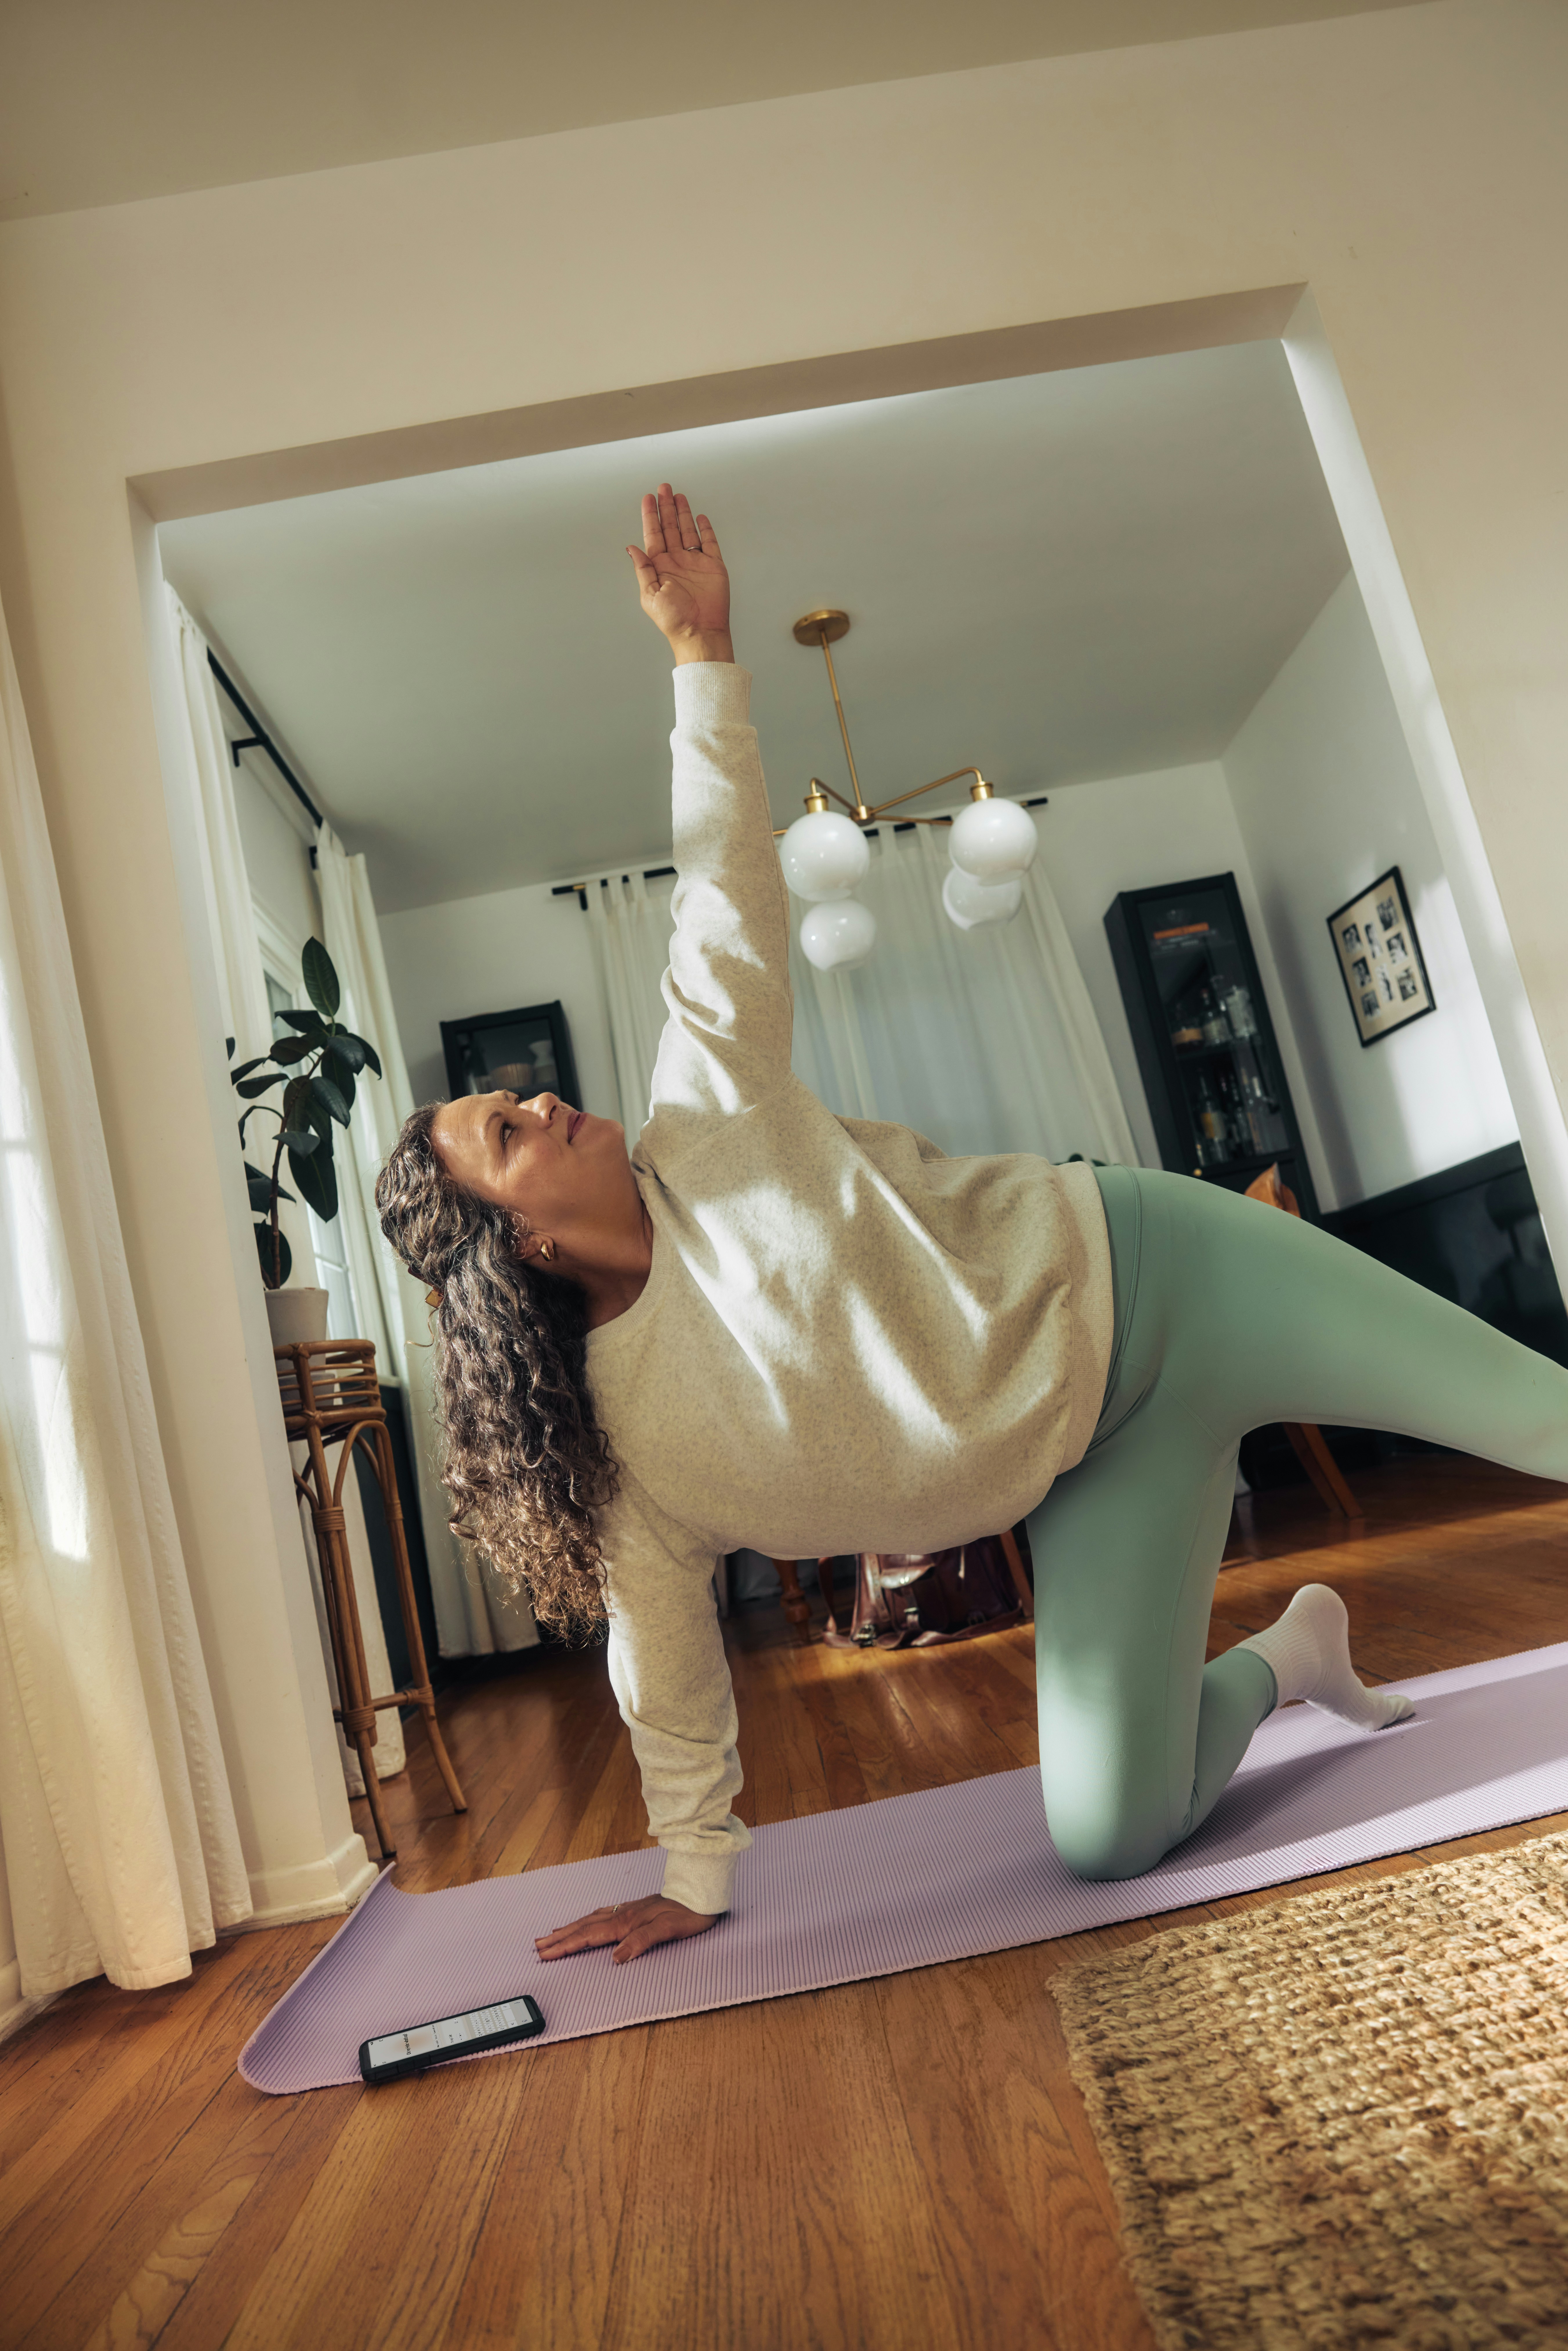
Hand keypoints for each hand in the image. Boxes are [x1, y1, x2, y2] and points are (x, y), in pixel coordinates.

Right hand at [534, 1892, 717, 1965]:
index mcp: (627, 1922)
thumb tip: (616, 1956)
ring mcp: (628, 1909)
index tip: (546, 1953)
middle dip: (560, 1938)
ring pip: (591, 1919)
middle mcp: (623, 1914)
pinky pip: (603, 1914)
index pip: (590, 1936)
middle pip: (585, 1926)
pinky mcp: (635, 1908)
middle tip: (537, 1946)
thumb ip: (642, 1941)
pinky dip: (588, 1920)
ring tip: (552, 1934)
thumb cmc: (689, 1914)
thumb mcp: (669, 1930)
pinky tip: (586, 1920)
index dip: (567, 1945)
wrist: (703, 1893)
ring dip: (570, 1928)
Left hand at [627, 484, 732, 664]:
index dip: (650, 516)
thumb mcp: (650, 594)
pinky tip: (699, 517)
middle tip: (664, 487)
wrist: (700, 632)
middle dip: (666, 507)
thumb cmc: (674, 620)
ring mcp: (695, 562)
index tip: (648, 499)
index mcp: (659, 566)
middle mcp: (676, 561)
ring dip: (682, 513)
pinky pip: (709, 542)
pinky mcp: (713, 566)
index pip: (653, 534)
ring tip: (678, 495)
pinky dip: (705, 528)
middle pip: (670, 527)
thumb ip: (643, 569)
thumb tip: (631, 548)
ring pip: (687, 530)